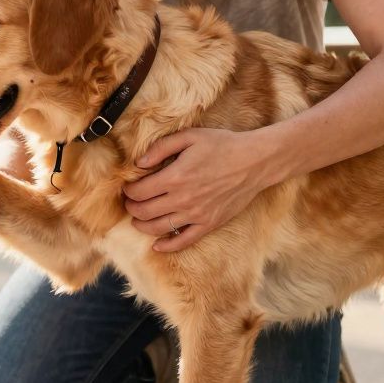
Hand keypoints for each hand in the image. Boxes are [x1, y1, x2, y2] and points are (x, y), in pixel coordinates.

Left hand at [123, 128, 281, 251]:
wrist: (255, 161)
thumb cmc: (223, 145)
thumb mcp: (190, 136)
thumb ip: (161, 148)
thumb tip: (139, 163)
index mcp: (175, 177)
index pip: (138, 192)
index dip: (128, 191)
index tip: (128, 188)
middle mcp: (183, 199)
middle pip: (144, 212)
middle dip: (131, 208)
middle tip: (131, 203)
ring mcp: (196, 214)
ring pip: (158, 228)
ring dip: (142, 226)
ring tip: (138, 220)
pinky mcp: (209, 223)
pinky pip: (184, 241)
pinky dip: (167, 246)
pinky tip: (157, 246)